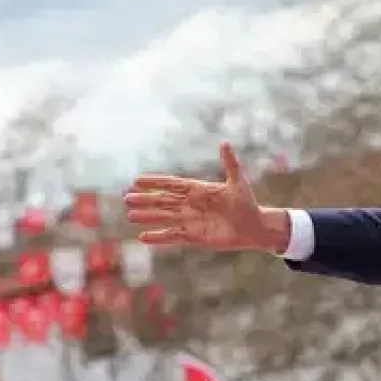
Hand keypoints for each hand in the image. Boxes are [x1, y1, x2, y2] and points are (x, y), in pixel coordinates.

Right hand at [124, 142, 289, 251]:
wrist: (254, 227)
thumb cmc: (247, 203)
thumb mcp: (238, 182)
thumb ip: (229, 163)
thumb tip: (224, 142)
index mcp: (198, 190)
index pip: (172, 184)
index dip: (155, 182)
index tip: (137, 180)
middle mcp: (191, 205)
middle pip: (163, 201)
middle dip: (145, 200)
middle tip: (126, 198)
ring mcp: (191, 221)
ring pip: (164, 217)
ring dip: (148, 217)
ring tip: (130, 215)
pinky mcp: (194, 237)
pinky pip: (173, 236)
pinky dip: (159, 237)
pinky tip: (143, 238)